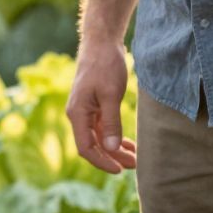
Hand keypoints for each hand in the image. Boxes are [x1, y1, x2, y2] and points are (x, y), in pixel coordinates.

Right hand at [66, 40, 135, 173]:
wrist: (101, 43)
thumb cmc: (105, 65)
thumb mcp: (111, 94)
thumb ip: (111, 122)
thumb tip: (112, 149)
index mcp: (77, 114)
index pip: (86, 148)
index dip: (102, 161)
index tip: (120, 170)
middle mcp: (78, 115)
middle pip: (93, 145)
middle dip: (113, 157)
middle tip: (135, 166)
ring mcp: (86, 112)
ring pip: (100, 138)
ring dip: (116, 149)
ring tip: (136, 159)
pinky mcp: (95, 106)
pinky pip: (103, 128)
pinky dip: (116, 137)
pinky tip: (129, 144)